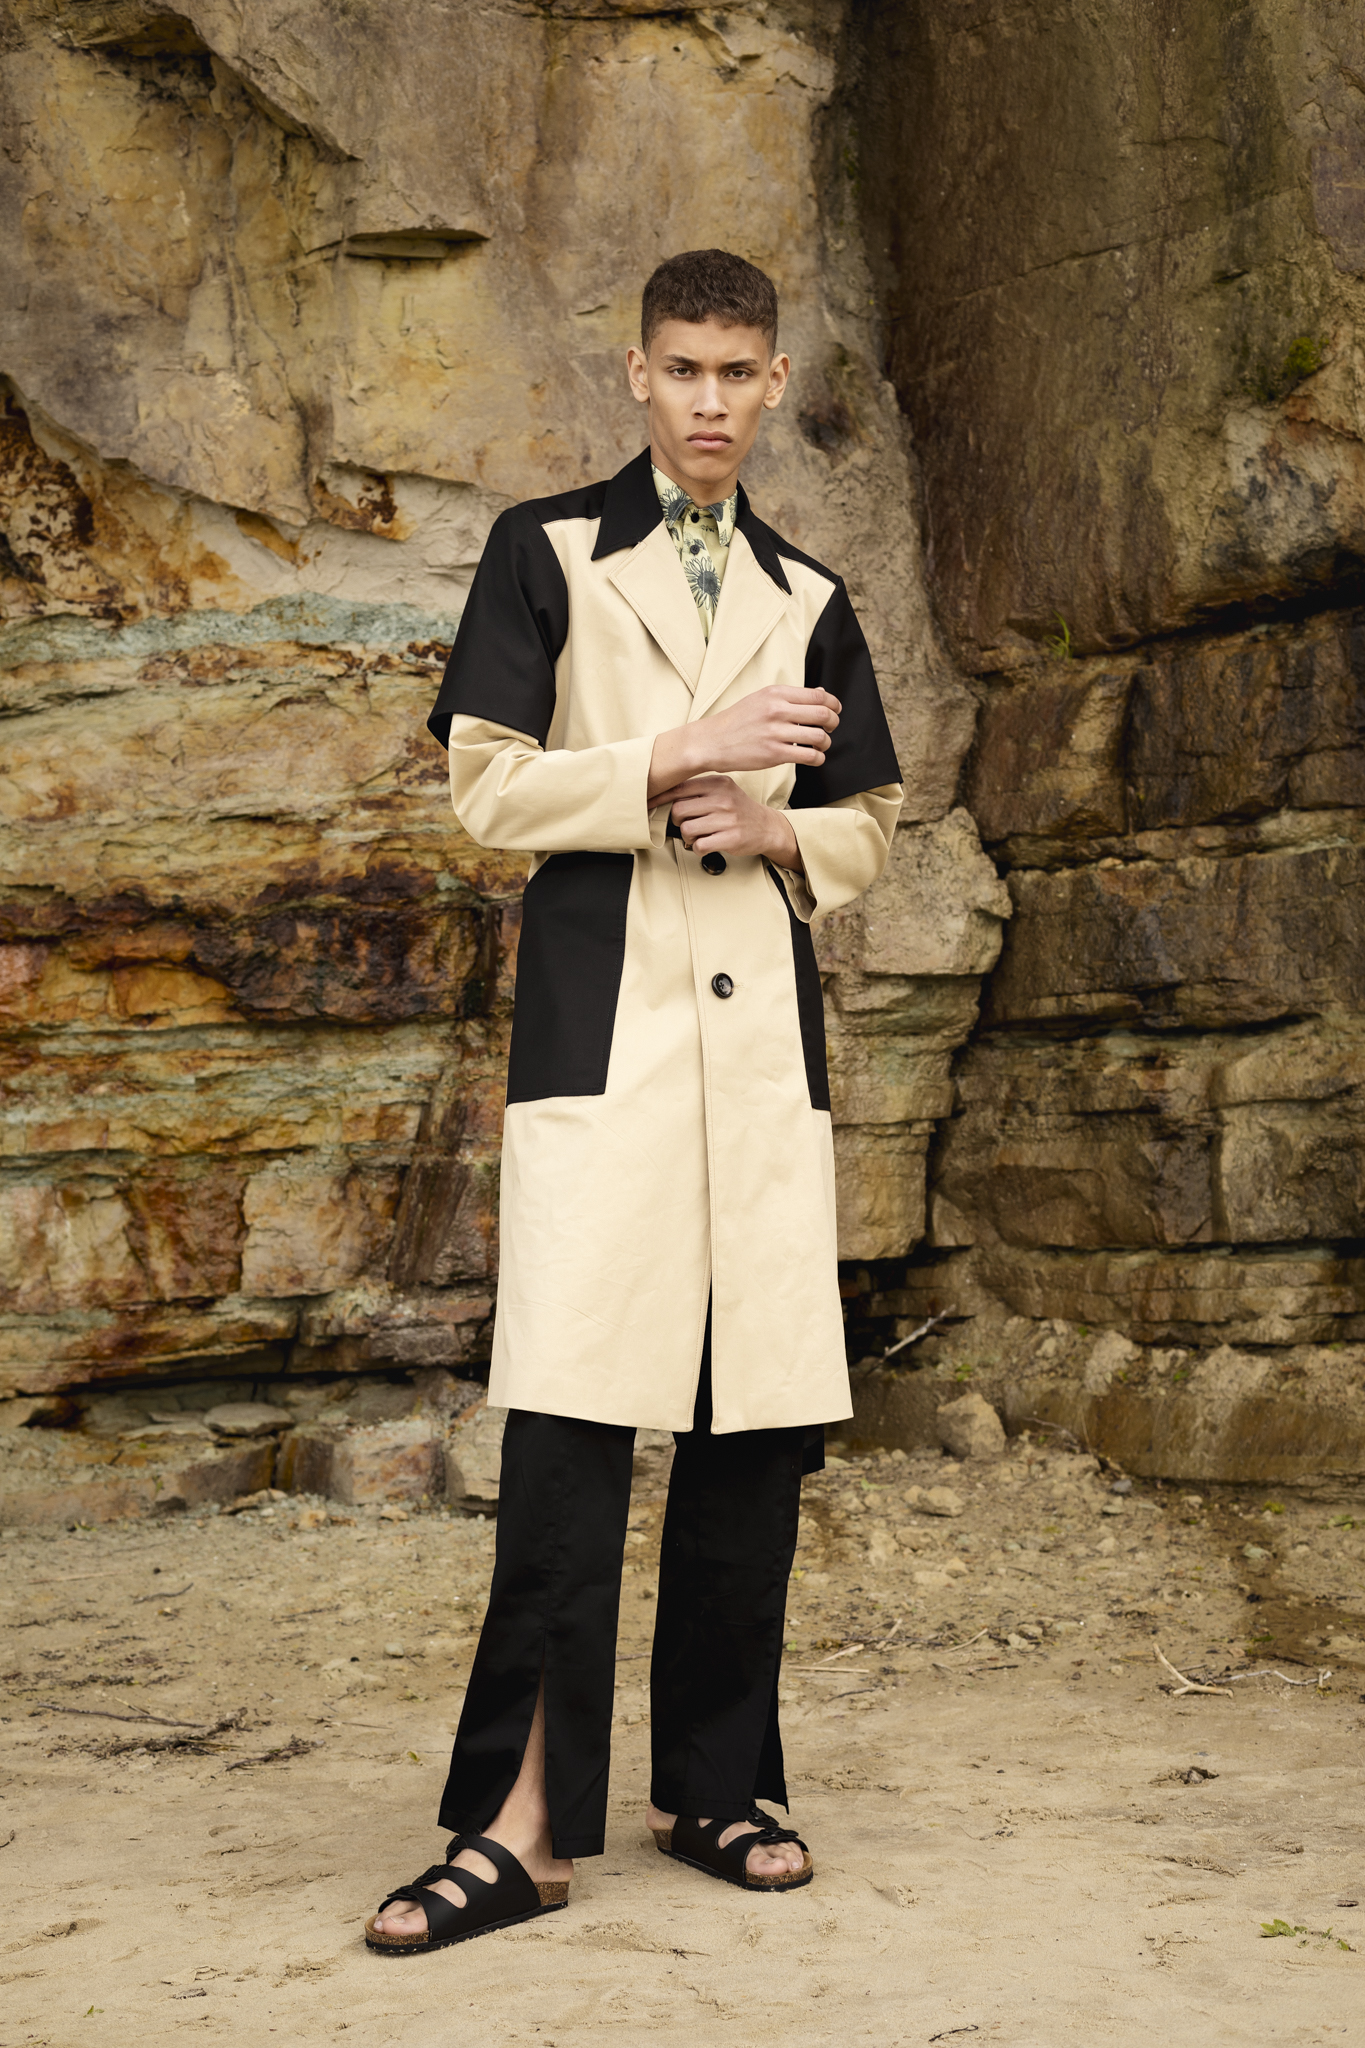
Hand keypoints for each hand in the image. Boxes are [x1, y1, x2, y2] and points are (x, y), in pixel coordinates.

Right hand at [648, 685, 839, 797]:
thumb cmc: (736, 721)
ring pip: (819, 737)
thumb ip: (790, 697)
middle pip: (823, 714)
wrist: (711, 742)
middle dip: (833, 723)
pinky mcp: (774, 754)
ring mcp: (776, 733)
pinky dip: (818, 758)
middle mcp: (777, 710)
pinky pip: (809, 756)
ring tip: (820, 745)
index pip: (819, 695)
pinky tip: (814, 758)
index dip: (833, 704)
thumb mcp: (761, 699)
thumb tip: (821, 693)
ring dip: (826, 743)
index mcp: (775, 694)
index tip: (834, 711)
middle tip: (830, 728)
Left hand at [657, 775, 801, 869]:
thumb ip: (698, 790)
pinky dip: (698, 848)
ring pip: (687, 830)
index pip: (679, 789)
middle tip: (687, 824)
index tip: (647, 804)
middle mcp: (722, 799)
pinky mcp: (730, 838)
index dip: (659, 798)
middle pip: (678, 811)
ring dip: (688, 837)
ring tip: (700, 835)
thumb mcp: (722, 790)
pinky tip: (707, 843)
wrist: (766, 827)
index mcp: (717, 784)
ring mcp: (727, 819)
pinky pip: (699, 846)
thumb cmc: (738, 809)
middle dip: (678, 821)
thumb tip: (664, 794)